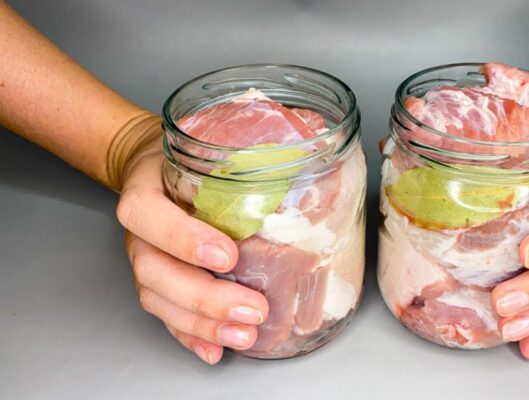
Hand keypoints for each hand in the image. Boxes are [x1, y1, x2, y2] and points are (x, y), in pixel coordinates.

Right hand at [116, 139, 268, 364]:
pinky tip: (216, 350)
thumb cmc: (188, 156)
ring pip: (159, 300)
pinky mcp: (156, 282)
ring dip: (203, 324)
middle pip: (154, 271)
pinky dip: (191, 336)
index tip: (228, 254)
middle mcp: (140, 231)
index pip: (147, 213)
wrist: (150, 166)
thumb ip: (243, 151)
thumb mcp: (207, 140)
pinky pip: (166, 316)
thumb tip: (311, 156)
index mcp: (146, 188)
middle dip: (205, 297)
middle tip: (253, 308)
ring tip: (244, 335)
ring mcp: (145, 259)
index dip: (182, 238)